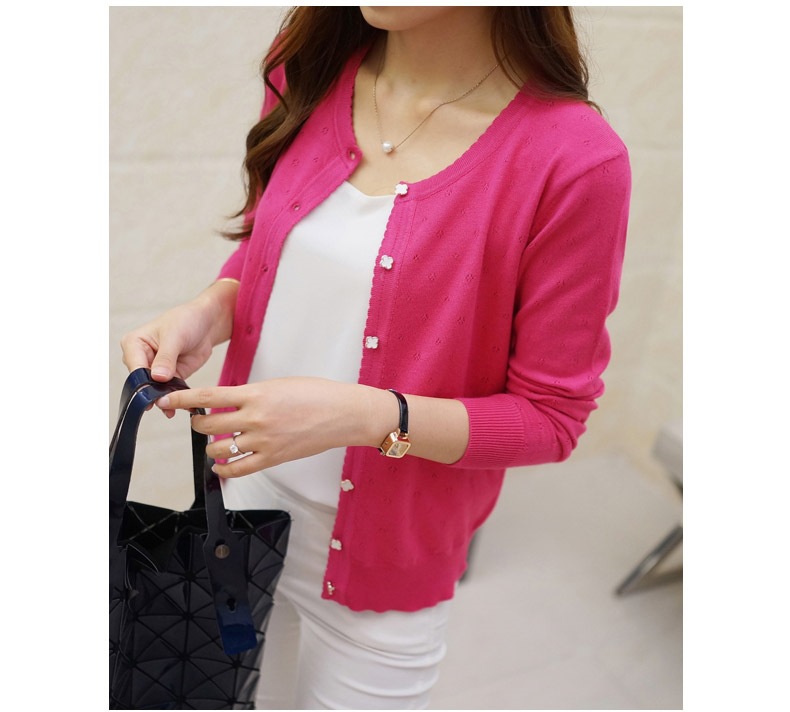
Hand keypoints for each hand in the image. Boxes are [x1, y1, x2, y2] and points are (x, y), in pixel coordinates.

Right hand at [120, 280, 237, 414]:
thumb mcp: (175, 336)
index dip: (143, 382)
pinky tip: (184, 406)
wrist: (207, 323)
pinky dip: (177, 399)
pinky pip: (170, 392)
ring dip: (165, 400)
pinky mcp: (170, 378)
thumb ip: (166, 357)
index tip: (153, 393)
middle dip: (153, 395)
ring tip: (173, 409)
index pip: (134, 368)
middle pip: (143, 383)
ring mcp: (154, 370)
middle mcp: (140, 358)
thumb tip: (157, 377)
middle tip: (165, 404)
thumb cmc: (187, 320)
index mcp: (134, 344)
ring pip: (156, 390)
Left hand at [156, 377, 396, 477]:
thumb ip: (251, 393)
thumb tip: (228, 401)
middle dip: (197, 422)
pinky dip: (224, 468)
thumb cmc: (315, 394)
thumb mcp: (278, 384)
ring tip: (212, 441)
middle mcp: (256, 418)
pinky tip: (220, 464)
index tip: (167, 400)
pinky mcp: (273, 458)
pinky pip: (238, 468)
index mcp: (256, 393)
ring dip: (210, 446)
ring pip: (219, 448)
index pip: (209, 396)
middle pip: (209, 424)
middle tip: (197, 419)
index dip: (183, 399)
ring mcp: (264, 441)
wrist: (343, 413)